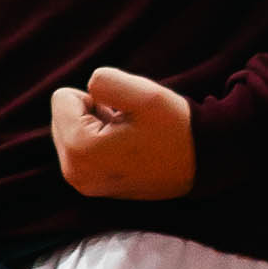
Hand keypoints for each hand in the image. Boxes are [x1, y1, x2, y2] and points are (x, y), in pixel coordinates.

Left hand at [51, 64, 195, 200]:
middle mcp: (74, 173)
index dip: (96, 97)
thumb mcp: (142, 94)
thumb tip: (87, 91)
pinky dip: (101, 143)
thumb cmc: (175, 127)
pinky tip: (130, 150)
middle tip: (129, 125)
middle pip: (62, 116)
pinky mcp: (94, 187)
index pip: (63, 98)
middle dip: (92, 113)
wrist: (204, 160)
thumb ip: (103, 81)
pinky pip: (83, 148)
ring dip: (97, 127)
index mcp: (79, 150)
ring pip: (72, 131)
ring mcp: (84, 183)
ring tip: (131, 137)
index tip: (123, 113)